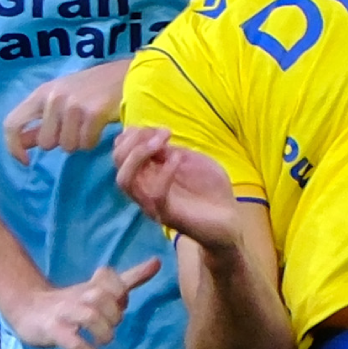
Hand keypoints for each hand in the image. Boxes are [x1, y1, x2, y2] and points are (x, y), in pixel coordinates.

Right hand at [3, 257, 160, 348]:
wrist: (29, 309)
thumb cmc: (73, 301)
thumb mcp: (101, 288)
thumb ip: (130, 278)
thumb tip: (158, 262)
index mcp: (94, 285)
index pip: (113, 279)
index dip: (120, 292)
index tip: (116, 303)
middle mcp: (79, 296)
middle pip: (103, 298)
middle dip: (113, 315)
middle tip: (109, 326)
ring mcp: (64, 313)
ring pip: (89, 317)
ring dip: (103, 332)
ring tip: (103, 340)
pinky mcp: (52, 332)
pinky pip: (72, 342)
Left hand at [4, 59, 129, 162]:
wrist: (130, 75)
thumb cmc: (93, 88)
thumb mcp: (62, 99)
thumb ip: (41, 121)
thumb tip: (21, 144)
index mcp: (42, 93)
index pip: (12, 123)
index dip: (13, 147)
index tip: (25, 161)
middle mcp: (54, 98)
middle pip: (46, 143)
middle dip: (61, 141)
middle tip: (76, 127)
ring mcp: (74, 105)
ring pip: (67, 146)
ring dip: (80, 141)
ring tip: (90, 124)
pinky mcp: (93, 113)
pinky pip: (86, 144)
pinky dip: (93, 140)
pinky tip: (100, 126)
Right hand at [114, 126, 243, 250]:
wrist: (230, 219)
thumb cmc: (209, 188)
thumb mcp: (189, 160)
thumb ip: (168, 150)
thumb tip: (151, 137)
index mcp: (147, 173)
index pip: (121, 151)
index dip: (134, 134)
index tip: (160, 129)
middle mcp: (143, 188)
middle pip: (117, 162)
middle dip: (135, 139)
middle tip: (164, 132)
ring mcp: (152, 203)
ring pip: (124, 180)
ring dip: (140, 154)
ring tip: (163, 141)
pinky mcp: (167, 215)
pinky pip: (154, 195)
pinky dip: (163, 173)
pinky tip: (178, 159)